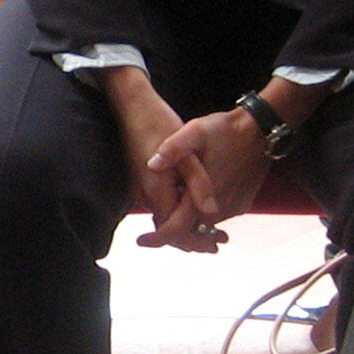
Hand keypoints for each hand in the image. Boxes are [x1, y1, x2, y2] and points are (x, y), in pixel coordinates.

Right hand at [101, 68, 209, 251]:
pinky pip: (160, 206)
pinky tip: (192, 208)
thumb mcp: (189, 153)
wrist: (133, 108)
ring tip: (212, 230)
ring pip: (165, 217)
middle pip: (169, 228)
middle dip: (194, 238)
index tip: (216, 245)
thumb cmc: (161, 125)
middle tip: (220, 241)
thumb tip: (211, 213)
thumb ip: (199, 184)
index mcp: (157, 191)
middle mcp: (145, 196)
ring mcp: (139, 189)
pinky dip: (177, 212)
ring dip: (187, 226)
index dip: (196, 241)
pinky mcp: (140, 182)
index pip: (175, 230)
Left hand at [142, 108, 271, 251]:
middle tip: (151, 227)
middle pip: (190, 232)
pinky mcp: (241, 204)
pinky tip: (193, 200)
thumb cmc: (226, 130)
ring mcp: (233, 208)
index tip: (140, 241)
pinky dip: (203, 214)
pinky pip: (217, 217)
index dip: (157, 239)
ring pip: (203, 225)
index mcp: (203, 196)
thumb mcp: (196, 132)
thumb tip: (151, 165)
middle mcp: (219, 210)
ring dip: (187, 223)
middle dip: (170, 232)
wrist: (261, 131)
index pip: (177, 229)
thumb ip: (173, 149)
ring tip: (170, 212)